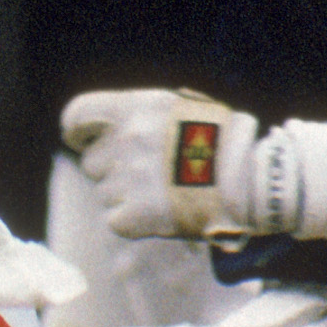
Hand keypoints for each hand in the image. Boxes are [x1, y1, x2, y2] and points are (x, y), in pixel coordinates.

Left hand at [62, 87, 289, 241]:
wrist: (251, 181)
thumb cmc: (223, 140)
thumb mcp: (181, 106)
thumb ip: (140, 113)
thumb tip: (107, 123)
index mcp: (133, 109)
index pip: (75, 116)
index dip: (77, 131)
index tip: (81, 140)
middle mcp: (123, 142)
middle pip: (92, 161)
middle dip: (112, 168)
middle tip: (149, 173)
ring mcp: (125, 180)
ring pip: (105, 192)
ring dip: (126, 194)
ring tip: (164, 192)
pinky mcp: (131, 216)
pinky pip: (115, 219)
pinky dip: (133, 220)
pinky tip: (161, 212)